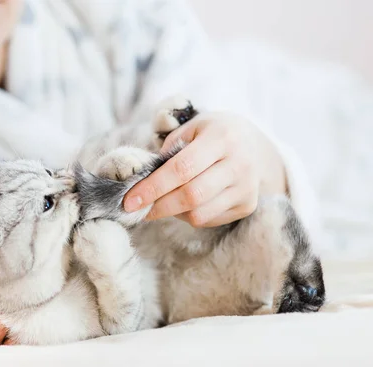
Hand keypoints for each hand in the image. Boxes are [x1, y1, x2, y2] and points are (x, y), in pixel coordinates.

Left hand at [124, 112, 286, 226]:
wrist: (254, 145)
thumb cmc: (212, 134)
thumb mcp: (191, 129)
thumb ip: (168, 151)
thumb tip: (142, 183)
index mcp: (222, 137)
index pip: (181, 168)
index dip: (152, 187)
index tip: (129, 200)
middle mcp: (239, 163)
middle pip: (191, 196)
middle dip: (158, 206)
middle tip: (137, 209)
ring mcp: (246, 187)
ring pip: (199, 214)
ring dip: (172, 212)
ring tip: (161, 202)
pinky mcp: (247, 205)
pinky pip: (208, 220)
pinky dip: (188, 215)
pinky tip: (184, 203)